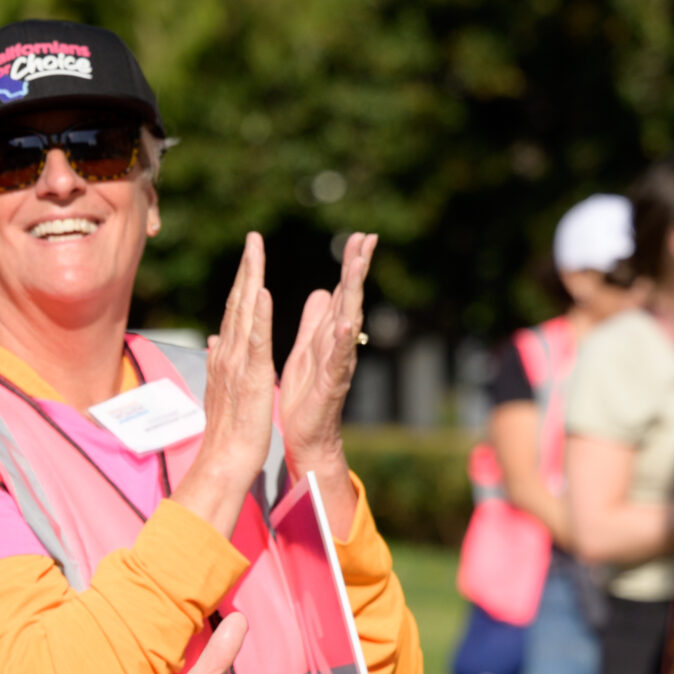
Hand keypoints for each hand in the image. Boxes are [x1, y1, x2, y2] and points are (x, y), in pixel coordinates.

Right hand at [174, 232, 276, 535]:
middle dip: (246, 269)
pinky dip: (258, 315)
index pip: (236, 312)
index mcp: (229, 356)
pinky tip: (262, 292)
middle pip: (237, 303)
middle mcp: (229, 353)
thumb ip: (222, 361)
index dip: (243, 282)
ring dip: (250, 280)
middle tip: (254, 238)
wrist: (226, 459)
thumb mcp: (226, 388)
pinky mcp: (251, 376)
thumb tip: (217, 340)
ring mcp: (238, 363)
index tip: (251, 256)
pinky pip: (255, 340)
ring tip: (256, 251)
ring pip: (243, 313)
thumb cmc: (231, 430)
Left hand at [281, 232, 374, 472]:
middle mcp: (338, 345)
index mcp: (328, 335)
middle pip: (350, 300)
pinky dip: (343, 342)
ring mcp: (337, 363)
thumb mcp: (307, 349)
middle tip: (367, 240)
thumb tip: (323, 290)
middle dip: (358, 270)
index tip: (359, 237)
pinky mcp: (330, 384)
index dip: (350, 266)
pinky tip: (346, 323)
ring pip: (349, 324)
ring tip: (357, 269)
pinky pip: (338, 360)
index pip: (342, 293)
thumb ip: (315, 322)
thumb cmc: (307, 395)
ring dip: (354, 296)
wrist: (306, 436)